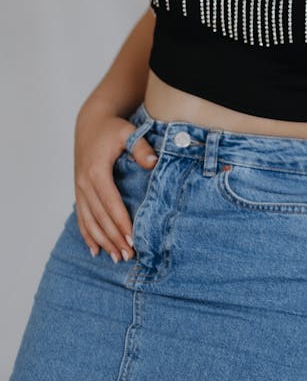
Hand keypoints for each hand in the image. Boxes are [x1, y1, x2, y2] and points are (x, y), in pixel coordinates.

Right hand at [73, 103, 156, 262]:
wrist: (91, 123)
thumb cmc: (112, 129)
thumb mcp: (128, 132)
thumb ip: (141, 147)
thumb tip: (153, 163)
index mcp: (97, 172)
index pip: (110, 203)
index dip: (121, 222)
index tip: (132, 239)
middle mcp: (84, 183)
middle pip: (100, 217)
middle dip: (114, 238)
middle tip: (128, 255)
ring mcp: (80, 188)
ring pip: (89, 221)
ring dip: (102, 241)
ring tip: (116, 258)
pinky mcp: (79, 191)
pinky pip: (81, 217)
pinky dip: (87, 235)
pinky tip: (95, 250)